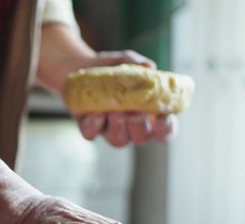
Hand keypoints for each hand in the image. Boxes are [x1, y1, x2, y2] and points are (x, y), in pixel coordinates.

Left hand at [36, 23, 175, 146]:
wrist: (78, 69)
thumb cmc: (110, 69)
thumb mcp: (125, 61)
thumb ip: (138, 64)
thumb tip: (149, 67)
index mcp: (148, 114)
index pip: (164, 131)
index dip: (165, 128)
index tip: (161, 117)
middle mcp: (130, 127)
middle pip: (141, 138)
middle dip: (139, 126)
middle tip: (133, 111)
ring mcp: (109, 130)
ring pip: (118, 141)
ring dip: (118, 126)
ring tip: (114, 109)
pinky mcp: (88, 129)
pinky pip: (92, 134)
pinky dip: (94, 124)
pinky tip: (95, 112)